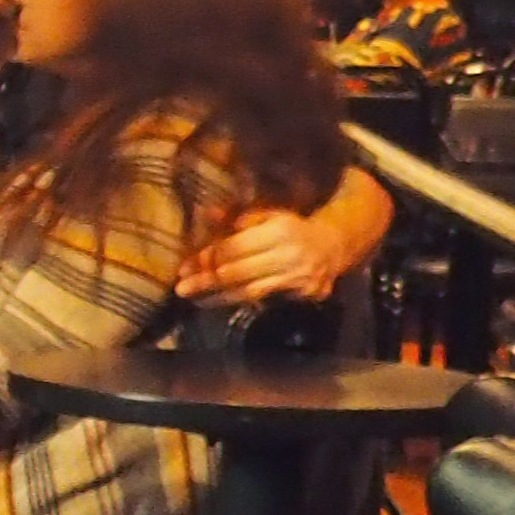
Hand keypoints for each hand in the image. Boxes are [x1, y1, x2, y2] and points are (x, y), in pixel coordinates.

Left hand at [177, 203, 350, 302]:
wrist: (333, 246)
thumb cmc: (291, 228)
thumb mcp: (267, 215)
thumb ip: (237, 218)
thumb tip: (208, 213)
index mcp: (280, 231)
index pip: (235, 248)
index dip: (208, 257)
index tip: (185, 266)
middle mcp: (291, 255)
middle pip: (239, 272)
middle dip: (206, 281)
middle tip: (181, 288)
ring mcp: (300, 277)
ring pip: (250, 291)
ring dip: (218, 297)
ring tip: (194, 299)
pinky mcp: (305, 294)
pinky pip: (265, 300)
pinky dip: (238, 301)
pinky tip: (218, 301)